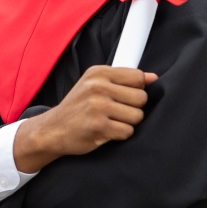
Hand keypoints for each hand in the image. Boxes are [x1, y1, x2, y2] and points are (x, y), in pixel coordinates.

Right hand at [13, 65, 157, 172]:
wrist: (52, 129)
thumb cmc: (78, 107)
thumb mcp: (95, 84)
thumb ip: (124, 80)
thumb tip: (153, 78)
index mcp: (98, 73)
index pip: (138, 78)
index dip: (136, 90)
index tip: (123, 97)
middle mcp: (98, 86)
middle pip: (141, 98)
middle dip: (133, 108)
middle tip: (117, 112)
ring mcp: (98, 106)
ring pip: (137, 116)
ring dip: (127, 123)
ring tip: (111, 121)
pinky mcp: (98, 126)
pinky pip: (127, 131)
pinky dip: (120, 134)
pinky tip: (107, 131)